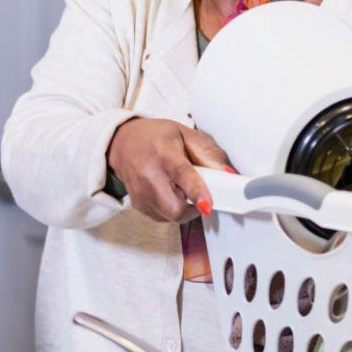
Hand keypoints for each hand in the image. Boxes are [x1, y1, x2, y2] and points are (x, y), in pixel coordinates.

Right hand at [107, 118, 230, 222]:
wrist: (122, 142)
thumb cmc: (155, 137)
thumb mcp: (184, 134)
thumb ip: (208, 153)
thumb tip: (229, 173)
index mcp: (164, 153)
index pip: (182, 175)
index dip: (197, 192)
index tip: (207, 206)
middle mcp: (149, 175)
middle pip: (175, 207)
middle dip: (193, 208)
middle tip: (198, 195)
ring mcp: (141, 193)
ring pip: (170, 216)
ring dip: (183, 208)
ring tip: (179, 188)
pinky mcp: (138, 205)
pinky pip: (163, 217)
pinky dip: (171, 209)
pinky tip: (168, 192)